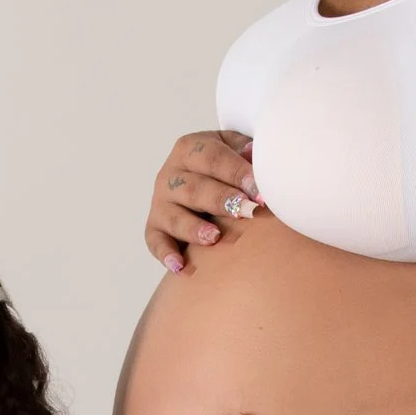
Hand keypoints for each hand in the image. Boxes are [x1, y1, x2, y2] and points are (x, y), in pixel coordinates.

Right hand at [145, 130, 260, 273]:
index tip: (260, 191)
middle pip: (194, 188)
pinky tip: (180, 266)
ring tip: (214, 237)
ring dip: (193, 228)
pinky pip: (155, 241)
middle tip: (246, 211)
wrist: (204, 178)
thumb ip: (246, 152)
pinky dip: (166, 254)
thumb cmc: (224, 164)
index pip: (213, 159)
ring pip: (174, 216)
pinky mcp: (155, 226)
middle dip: (221, 200)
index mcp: (190, 149)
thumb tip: (254, 155)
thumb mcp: (235, 148)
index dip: (238, 174)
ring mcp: (161, 202)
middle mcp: (170, 174)